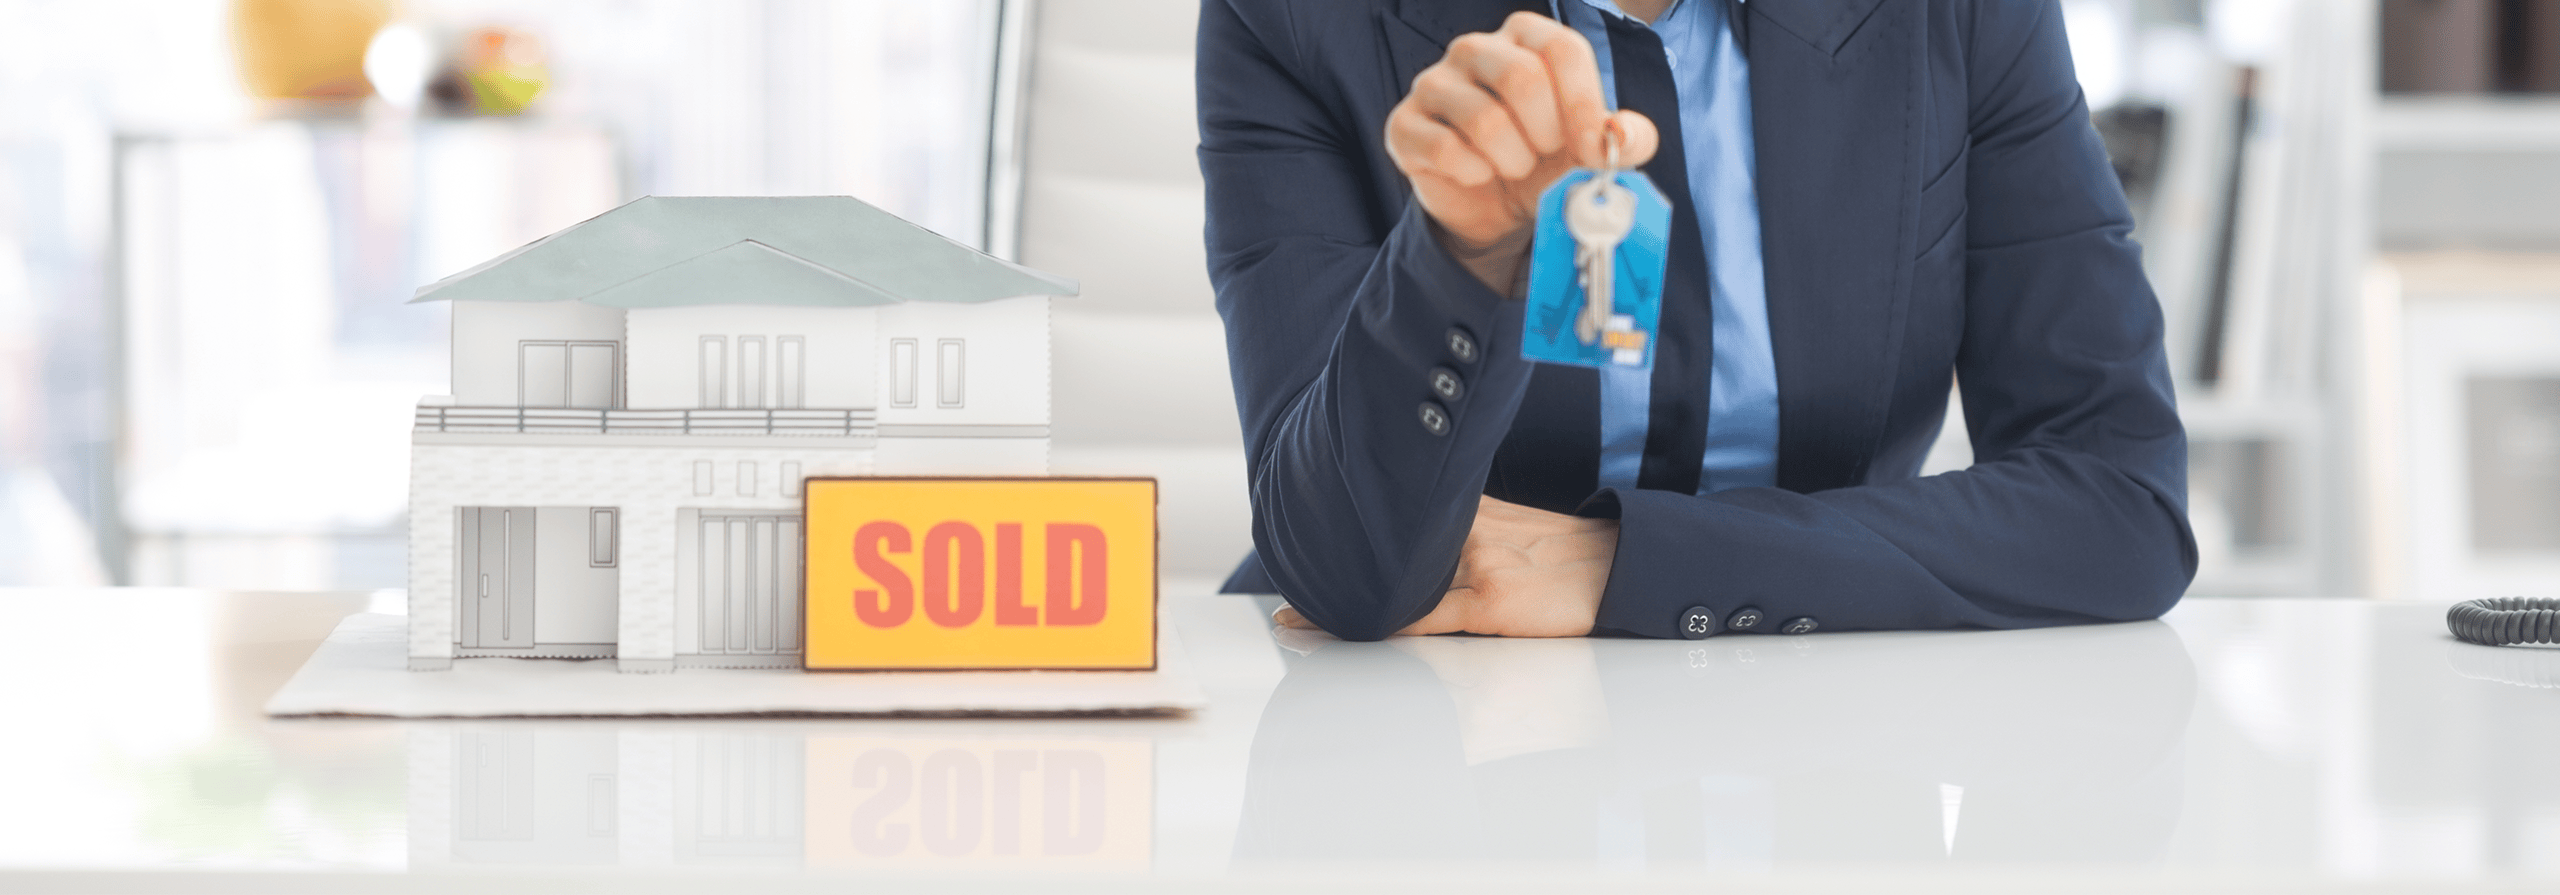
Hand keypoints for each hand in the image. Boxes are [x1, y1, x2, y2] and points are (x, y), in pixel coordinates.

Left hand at [1275, 494, 1617, 636]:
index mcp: (1461, 512)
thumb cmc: (1561, 554)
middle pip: (1380, 555)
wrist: (1615, 565)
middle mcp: (1460, 531)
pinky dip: (1386, 626)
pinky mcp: (1489, 601)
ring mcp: (1474, 566)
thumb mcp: (1506, 525)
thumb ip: (1458, 528)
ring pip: (1394, 589)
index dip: (1342, 543)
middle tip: (1284, 603)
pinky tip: (1354, 632)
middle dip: (1329, 578)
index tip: (1301, 553)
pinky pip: (1424, 619)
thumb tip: (1410, 537)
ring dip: (1344, 609)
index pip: (1388, 526)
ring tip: (1295, 621)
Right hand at [1383, 12, 1658, 293]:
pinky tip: (1479, 175)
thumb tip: (1622, 136)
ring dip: (1512, 161)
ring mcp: (1433, 83)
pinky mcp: (1404, 124)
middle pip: (1521, 77)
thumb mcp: (1591, 149)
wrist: (1494, 205)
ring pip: (1484, 120)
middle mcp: (1474, 49)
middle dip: (1545, 134)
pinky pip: (1445, 149)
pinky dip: (1474, 175)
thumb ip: (1625, 139)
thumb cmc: (1544, 160)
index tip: (1590, 150)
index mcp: (1525, 37)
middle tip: (1544, 155)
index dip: (1584, 105)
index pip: (1562, 49)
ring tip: (1513, 167)